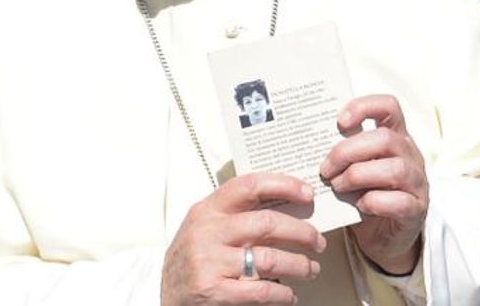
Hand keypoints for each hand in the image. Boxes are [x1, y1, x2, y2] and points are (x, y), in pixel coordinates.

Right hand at [161, 173, 324, 305]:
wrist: (162, 295)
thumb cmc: (193, 258)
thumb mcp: (206, 227)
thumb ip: (237, 213)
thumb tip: (288, 203)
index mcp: (208, 209)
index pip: (250, 185)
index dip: (284, 185)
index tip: (307, 194)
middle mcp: (207, 232)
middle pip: (267, 223)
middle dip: (302, 232)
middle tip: (317, 241)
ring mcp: (208, 262)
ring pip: (269, 258)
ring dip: (299, 265)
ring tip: (310, 268)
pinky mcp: (212, 291)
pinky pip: (261, 290)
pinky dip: (283, 294)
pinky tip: (290, 295)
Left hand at [320, 94, 428, 275]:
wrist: (385, 237)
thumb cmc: (366, 196)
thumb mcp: (356, 168)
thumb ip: (344, 155)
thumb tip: (308, 145)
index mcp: (396, 137)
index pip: (389, 107)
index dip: (364, 107)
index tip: (339, 122)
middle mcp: (411, 155)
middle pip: (386, 139)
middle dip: (348, 151)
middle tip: (326, 168)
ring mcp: (417, 182)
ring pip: (395, 169)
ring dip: (358, 176)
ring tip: (338, 186)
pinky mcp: (416, 210)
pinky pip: (399, 202)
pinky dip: (375, 202)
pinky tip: (360, 206)